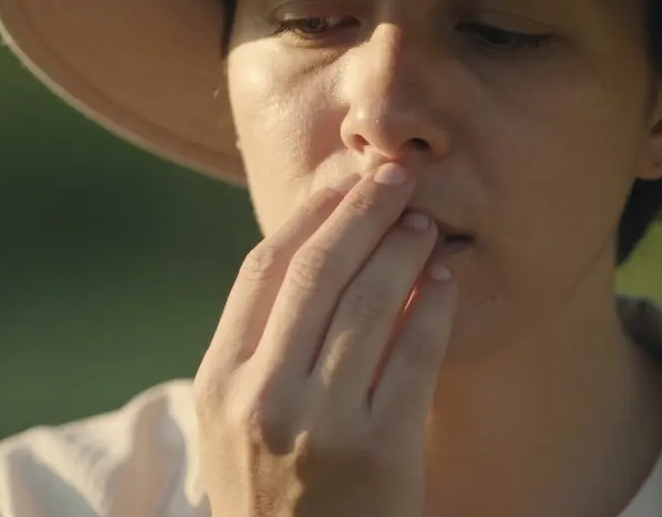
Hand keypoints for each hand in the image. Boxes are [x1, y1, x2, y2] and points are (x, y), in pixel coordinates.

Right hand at [193, 164, 457, 516]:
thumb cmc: (276, 502)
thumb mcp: (237, 431)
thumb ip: (261, 353)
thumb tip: (320, 257)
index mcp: (216, 385)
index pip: (262, 271)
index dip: (308, 213)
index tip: (342, 179)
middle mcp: (259, 399)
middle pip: (316, 271)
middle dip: (361, 210)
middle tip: (396, 176)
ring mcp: (318, 427)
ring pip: (367, 303)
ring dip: (403, 249)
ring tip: (424, 223)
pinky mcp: (379, 453)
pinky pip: (414, 356)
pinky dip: (433, 308)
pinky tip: (445, 281)